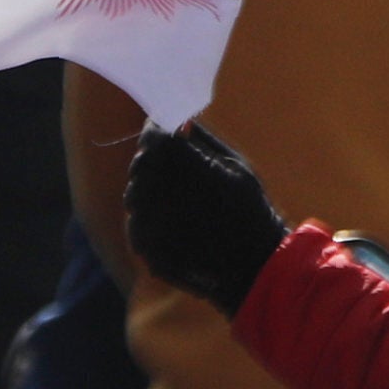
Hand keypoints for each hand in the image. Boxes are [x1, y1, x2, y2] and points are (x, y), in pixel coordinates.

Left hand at [127, 122, 290, 313]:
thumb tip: (178, 120)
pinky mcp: (145, 250)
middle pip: (140, 164)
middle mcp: (160, 195)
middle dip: (153, 158)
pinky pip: (137, 223)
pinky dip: (150, 217)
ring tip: (178, 197)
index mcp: (184, 168)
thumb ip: (202, 140)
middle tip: (172, 162)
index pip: (153, 137)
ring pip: (135, 194)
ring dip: (149, 189)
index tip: (165, 129)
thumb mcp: (236, 165)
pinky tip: (175, 222)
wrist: (253, 268)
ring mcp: (149, 226)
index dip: (156, 129)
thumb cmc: (250, 210)